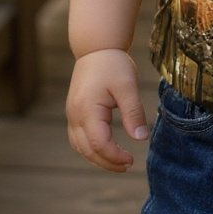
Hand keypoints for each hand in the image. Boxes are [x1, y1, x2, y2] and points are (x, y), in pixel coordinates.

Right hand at [66, 49, 148, 171]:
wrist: (96, 48)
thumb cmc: (114, 65)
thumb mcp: (128, 87)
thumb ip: (134, 113)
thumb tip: (141, 139)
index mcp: (87, 110)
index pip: (99, 144)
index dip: (115, 156)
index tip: (132, 160)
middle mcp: (74, 116)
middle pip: (87, 150)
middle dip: (107, 162)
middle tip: (127, 166)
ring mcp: (71, 115)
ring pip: (80, 147)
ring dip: (97, 158)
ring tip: (118, 162)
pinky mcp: (74, 113)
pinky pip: (78, 139)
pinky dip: (90, 149)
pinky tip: (106, 150)